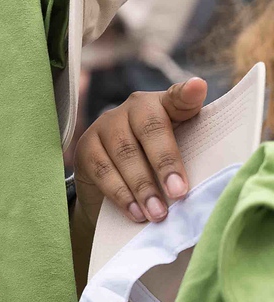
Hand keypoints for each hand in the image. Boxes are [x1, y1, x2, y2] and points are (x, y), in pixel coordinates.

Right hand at [73, 78, 207, 228]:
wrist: (114, 185)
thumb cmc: (158, 168)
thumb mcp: (181, 156)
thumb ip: (195, 156)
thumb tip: (215, 178)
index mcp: (163, 106)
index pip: (177, 97)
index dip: (186, 93)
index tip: (198, 87)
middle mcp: (133, 108)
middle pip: (149, 129)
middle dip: (165, 162)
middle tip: (179, 193)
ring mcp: (106, 125)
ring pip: (124, 152)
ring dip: (142, 186)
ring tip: (158, 213)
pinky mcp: (85, 146)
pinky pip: (102, 169)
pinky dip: (120, 193)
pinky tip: (135, 212)